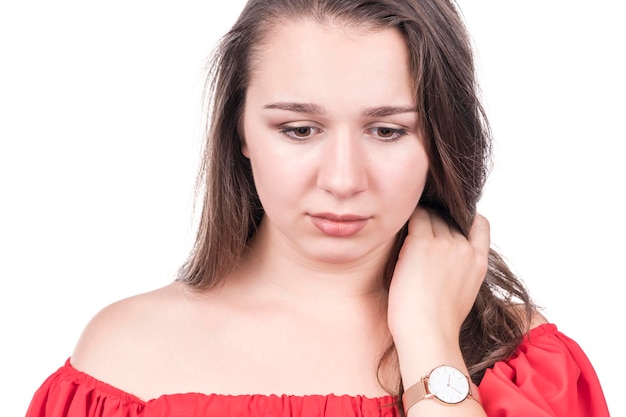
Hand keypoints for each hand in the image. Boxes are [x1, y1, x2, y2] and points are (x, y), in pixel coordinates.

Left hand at [387, 207, 489, 348]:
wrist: (428, 334)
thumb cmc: (438, 323)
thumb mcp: (463, 294)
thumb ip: (461, 272)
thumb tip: (449, 264)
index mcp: (479, 262)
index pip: (480, 225)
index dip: (464, 220)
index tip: (447, 225)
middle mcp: (464, 249)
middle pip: (448, 220)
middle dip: (434, 223)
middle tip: (416, 233)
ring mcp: (445, 244)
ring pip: (431, 216)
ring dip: (419, 222)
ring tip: (404, 236)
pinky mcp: (422, 243)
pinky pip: (416, 217)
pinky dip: (407, 220)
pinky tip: (397, 227)